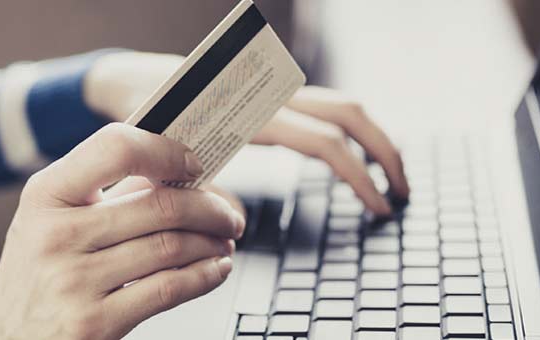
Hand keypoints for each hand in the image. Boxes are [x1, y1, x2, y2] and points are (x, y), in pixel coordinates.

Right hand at [0, 123, 244, 339]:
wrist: (0, 335)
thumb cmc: (36, 270)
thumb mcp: (51, 218)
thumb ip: (105, 192)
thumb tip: (180, 172)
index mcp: (46, 194)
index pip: (116, 148)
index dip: (167, 151)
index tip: (193, 163)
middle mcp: (57, 235)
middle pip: (159, 205)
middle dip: (210, 208)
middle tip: (227, 214)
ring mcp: (74, 281)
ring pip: (171, 247)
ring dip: (212, 242)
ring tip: (223, 240)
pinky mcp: (95, 323)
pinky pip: (168, 290)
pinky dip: (205, 276)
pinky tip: (214, 269)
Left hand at [85, 52, 409, 214]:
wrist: (135, 85)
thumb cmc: (147, 123)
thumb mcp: (164, 163)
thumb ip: (194, 193)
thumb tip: (233, 223)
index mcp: (250, 112)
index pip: (324, 141)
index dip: (358, 176)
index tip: (378, 208)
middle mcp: (270, 96)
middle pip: (349, 114)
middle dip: (385, 152)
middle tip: (403, 193)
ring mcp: (275, 93)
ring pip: (343, 106)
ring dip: (375, 139)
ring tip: (392, 178)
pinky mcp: (274, 98)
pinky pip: (326, 109)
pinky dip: (352, 133)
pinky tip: (357, 160)